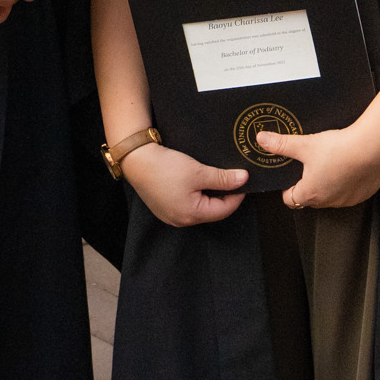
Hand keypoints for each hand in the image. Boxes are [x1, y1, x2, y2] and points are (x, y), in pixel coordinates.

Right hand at [123, 142, 247, 225]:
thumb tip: (244, 179)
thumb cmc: (165, 167)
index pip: (224, 210)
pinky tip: (198, 181)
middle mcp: (181, 220)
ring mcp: (171, 214)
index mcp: (191, 214)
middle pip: (212, 210)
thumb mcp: (198, 171)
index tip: (244, 180)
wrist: (136, 159)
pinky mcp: (164, 206)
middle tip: (232, 178)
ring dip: (210, 194)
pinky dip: (197, 194)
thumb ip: (223, 178)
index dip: (236, 195)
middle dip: (224, 195)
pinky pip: (187, 203)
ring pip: (200, 207)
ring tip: (216, 178)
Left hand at [255, 123, 379, 209]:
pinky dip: (346, 183)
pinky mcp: (362, 195)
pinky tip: (348, 167)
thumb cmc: (339, 149)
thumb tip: (262, 140)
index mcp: (311, 193)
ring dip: (328, 185)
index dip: (288, 188)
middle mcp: (328, 202)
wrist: (372, 148)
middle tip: (309, 166)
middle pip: (310, 199)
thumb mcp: (305, 144)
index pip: (291, 200)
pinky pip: (349, 193)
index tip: (291, 176)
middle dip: (308, 185)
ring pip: (331, 197)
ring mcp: (347, 200)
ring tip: (330, 164)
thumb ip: (281, 144)